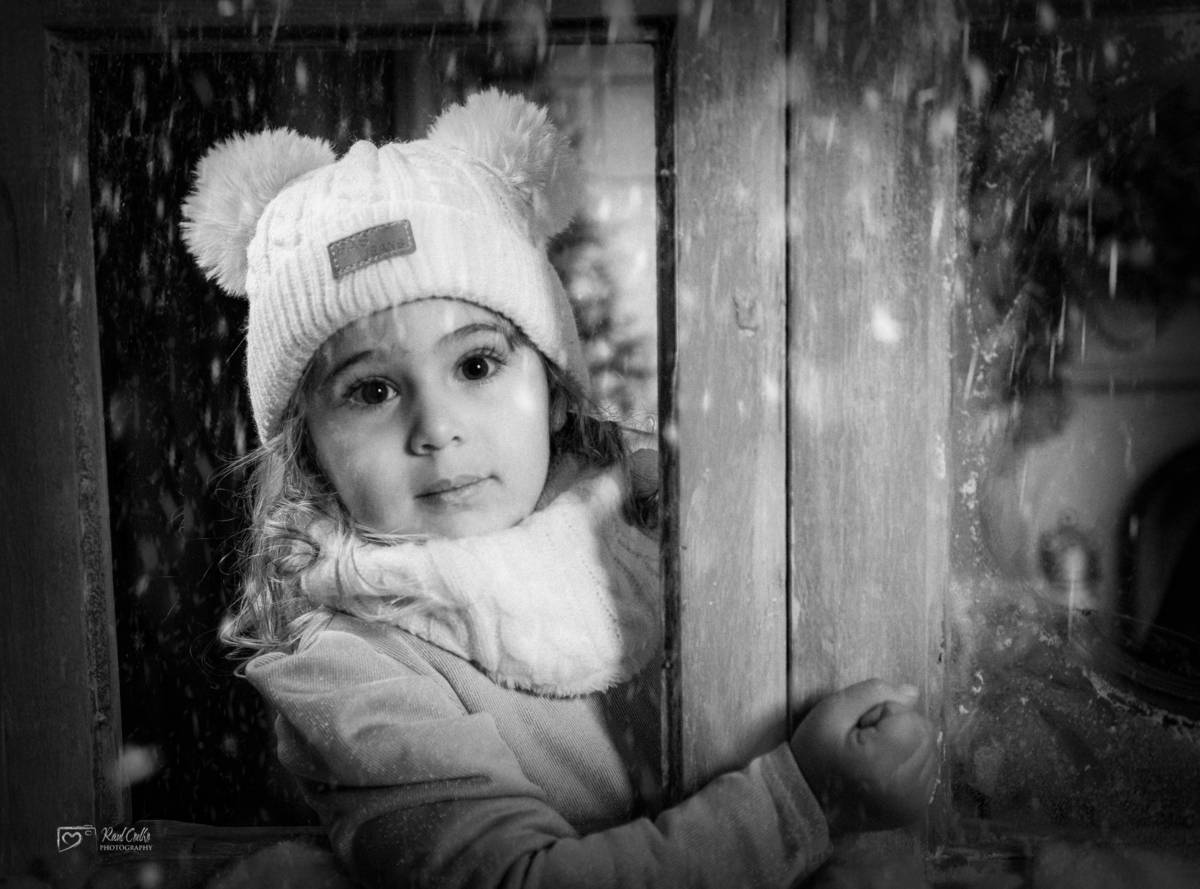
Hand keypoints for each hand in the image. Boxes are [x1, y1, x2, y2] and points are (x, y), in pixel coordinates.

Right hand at [790, 679, 936, 834]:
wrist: (807, 804)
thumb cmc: (815, 755)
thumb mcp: (831, 711)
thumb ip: (873, 693)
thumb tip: (912, 693)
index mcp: (884, 760)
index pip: (909, 715)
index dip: (882, 714)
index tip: (858, 730)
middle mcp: (906, 786)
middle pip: (924, 733)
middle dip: (898, 729)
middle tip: (865, 742)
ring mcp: (913, 802)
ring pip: (927, 752)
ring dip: (905, 748)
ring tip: (873, 759)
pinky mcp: (914, 811)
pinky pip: (926, 773)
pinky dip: (908, 766)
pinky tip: (883, 772)